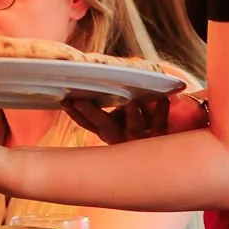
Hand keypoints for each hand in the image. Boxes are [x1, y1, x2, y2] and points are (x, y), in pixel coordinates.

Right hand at [63, 90, 209, 146]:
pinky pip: (160, 124)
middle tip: (81, 100)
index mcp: (107, 132)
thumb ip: (110, 103)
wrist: (162, 151)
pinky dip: (161, 111)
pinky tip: (164, 99)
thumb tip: (97, 77)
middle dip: (91, 112)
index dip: (75, 113)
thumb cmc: (135, 123)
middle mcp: (119, 138)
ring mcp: (139, 139)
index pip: (86, 123)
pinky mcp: (158, 138)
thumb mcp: (119, 116)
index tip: (65, 100)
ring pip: (133, 128)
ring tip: (132, 103)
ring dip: (131, 115)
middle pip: (103, 126)